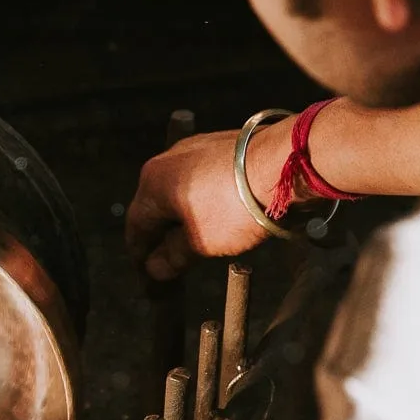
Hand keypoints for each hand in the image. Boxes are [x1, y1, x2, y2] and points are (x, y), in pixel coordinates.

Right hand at [126, 128, 275, 280]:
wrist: (282, 165)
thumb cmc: (235, 207)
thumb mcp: (201, 243)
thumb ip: (172, 257)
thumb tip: (154, 268)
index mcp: (153, 183)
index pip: (136, 227)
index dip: (140, 255)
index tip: (147, 275)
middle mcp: (167, 160)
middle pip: (156, 206)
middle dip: (162, 236)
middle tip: (170, 263)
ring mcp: (194, 148)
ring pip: (179, 191)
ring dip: (183, 218)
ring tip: (195, 242)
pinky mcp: (220, 144)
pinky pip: (201, 179)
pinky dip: (202, 201)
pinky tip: (216, 216)